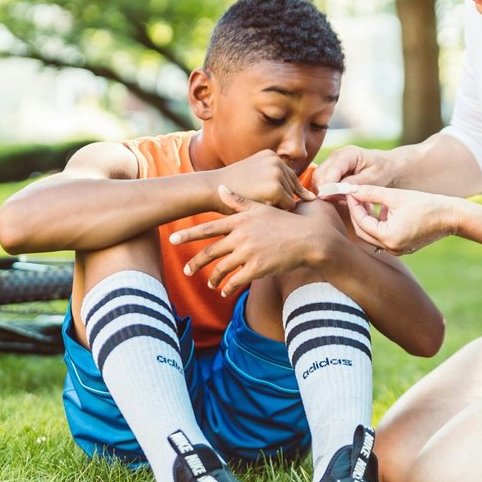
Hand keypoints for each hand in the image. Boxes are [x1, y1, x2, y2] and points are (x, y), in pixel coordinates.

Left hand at [169, 187, 337, 298]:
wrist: (308, 238)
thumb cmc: (284, 222)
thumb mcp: (260, 207)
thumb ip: (237, 200)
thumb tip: (220, 188)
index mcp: (240, 221)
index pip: (207, 228)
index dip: (188, 234)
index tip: (172, 239)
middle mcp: (241, 236)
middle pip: (209, 252)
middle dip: (195, 263)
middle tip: (186, 271)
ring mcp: (248, 253)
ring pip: (221, 269)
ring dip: (213, 279)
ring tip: (209, 284)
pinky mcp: (257, 268)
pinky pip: (236, 281)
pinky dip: (227, 288)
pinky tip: (224, 293)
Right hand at [217, 150, 313, 209]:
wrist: (211, 189)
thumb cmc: (231, 189)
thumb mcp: (252, 175)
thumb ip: (272, 179)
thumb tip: (308, 195)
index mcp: (271, 155)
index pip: (288, 177)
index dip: (280, 191)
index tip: (266, 197)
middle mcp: (277, 161)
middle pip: (292, 187)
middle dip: (283, 198)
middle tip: (263, 202)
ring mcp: (277, 173)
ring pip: (292, 197)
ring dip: (281, 205)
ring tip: (264, 207)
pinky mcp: (276, 189)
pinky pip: (289, 206)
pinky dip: (280, 212)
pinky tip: (266, 212)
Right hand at [311, 145, 398, 192]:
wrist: (388, 166)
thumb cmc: (383, 171)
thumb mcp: (373, 178)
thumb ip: (355, 183)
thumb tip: (338, 189)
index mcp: (348, 154)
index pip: (331, 171)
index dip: (328, 187)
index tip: (330, 200)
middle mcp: (337, 155)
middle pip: (320, 174)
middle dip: (325, 189)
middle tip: (337, 201)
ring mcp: (333, 161)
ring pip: (318, 178)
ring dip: (325, 190)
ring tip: (341, 199)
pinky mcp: (331, 168)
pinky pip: (322, 180)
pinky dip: (327, 190)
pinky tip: (340, 196)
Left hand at [341, 184, 458, 255]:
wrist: (451, 217)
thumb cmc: (426, 204)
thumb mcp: (396, 196)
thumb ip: (371, 193)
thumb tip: (351, 189)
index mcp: (389, 237)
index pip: (361, 222)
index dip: (353, 206)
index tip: (351, 192)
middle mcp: (391, 248)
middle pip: (363, 232)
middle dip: (358, 214)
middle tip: (356, 197)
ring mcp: (397, 250)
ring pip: (372, 236)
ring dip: (367, 219)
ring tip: (369, 201)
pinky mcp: (402, 248)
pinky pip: (383, 238)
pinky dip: (379, 225)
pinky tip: (383, 210)